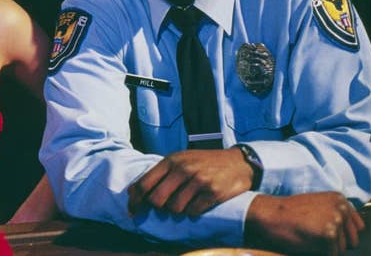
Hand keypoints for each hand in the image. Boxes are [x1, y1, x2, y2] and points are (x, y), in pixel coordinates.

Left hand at [127, 148, 253, 215]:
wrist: (238, 162)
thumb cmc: (204, 162)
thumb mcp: (181, 160)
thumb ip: (159, 173)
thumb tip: (132, 191)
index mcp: (171, 160)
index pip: (144, 184)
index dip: (135, 201)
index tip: (132, 212)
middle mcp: (183, 169)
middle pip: (157, 200)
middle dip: (158, 208)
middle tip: (165, 207)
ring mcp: (199, 180)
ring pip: (174, 208)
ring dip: (177, 210)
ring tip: (186, 201)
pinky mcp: (213, 192)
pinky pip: (192, 212)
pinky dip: (192, 211)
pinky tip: (198, 203)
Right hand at [245, 192, 364, 254]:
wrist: (270, 214)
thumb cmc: (288, 211)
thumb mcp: (317, 204)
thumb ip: (336, 213)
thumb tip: (355, 231)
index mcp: (340, 199)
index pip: (358, 227)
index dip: (344, 234)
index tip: (327, 232)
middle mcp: (341, 208)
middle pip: (352, 241)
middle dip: (336, 243)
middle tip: (315, 235)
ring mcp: (336, 222)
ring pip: (341, 250)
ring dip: (327, 249)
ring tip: (309, 236)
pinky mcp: (329, 236)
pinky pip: (331, 255)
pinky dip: (320, 253)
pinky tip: (306, 241)